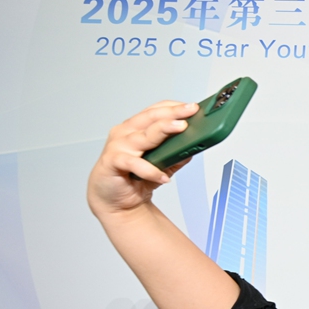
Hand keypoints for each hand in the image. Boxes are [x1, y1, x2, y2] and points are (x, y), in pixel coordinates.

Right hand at [87, 101, 197, 218]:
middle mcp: (125, 133)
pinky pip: (134, 164)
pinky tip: (163, 176)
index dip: (174, 107)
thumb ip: (176, 154)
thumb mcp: (161, 164)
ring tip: (181, 128)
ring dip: (164, 129)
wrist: (116, 201)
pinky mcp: (112, 162)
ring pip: (144, 135)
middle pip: (151, 118)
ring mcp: (118, 146)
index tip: (192, 107)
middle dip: (173, 113)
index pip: (155, 111)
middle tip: (191, 110)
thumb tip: (196, 145)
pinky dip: (151, 170)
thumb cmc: (135, 178)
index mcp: (136, 128)